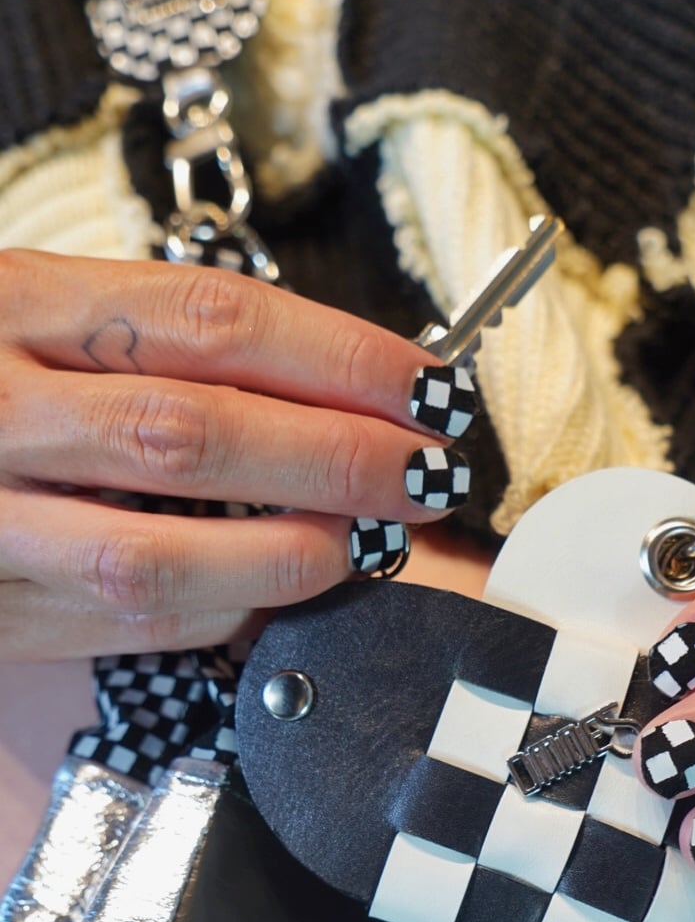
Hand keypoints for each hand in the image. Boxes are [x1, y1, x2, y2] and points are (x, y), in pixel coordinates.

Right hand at [0, 250, 475, 659]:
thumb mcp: (33, 309)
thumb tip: (338, 385)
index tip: (426, 386)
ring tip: (366, 541)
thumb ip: (153, 340)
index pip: (211, 316)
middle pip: (196, 430)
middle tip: (426, 472)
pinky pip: (125, 622)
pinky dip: (220, 608)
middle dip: (337, 457)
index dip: (339, 353)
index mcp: (13, 299)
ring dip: (288, 554)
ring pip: (157, 552)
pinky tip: (274, 587)